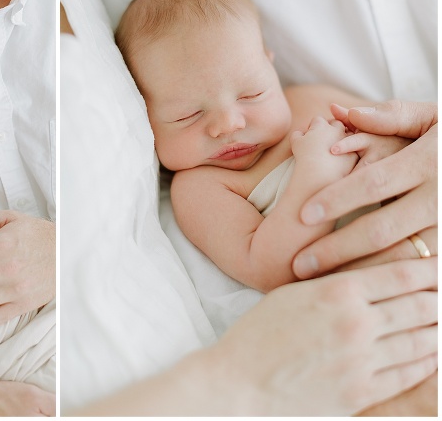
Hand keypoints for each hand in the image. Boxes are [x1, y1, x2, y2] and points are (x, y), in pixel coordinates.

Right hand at [211, 258, 437, 414]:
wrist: (238, 384)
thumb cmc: (256, 336)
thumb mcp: (291, 296)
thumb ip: (333, 287)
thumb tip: (369, 281)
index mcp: (336, 292)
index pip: (402, 275)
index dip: (430, 269)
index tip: (440, 265)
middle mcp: (356, 323)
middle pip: (420, 305)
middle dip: (440, 296)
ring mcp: (362, 361)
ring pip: (422, 340)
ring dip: (439, 328)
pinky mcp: (362, 392)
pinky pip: (410, 374)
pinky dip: (428, 361)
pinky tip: (433, 353)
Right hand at [290, 115, 356, 177]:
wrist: (319, 173)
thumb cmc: (305, 156)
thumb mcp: (295, 142)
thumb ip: (297, 134)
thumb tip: (300, 133)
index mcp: (320, 124)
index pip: (317, 120)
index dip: (312, 126)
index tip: (310, 135)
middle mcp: (336, 129)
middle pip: (335, 123)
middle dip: (330, 128)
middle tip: (323, 139)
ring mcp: (347, 140)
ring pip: (347, 134)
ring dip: (341, 138)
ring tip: (334, 148)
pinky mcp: (354, 153)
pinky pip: (353, 149)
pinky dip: (347, 151)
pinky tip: (340, 159)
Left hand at [293, 100, 436, 278]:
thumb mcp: (437, 119)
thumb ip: (393, 116)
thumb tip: (346, 113)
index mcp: (430, 162)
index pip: (374, 183)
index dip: (336, 199)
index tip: (301, 214)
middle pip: (381, 230)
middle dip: (337, 249)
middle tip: (298, 264)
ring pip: (399, 258)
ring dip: (358, 274)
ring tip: (319, 284)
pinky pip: (418, 271)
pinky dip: (386, 280)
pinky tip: (358, 288)